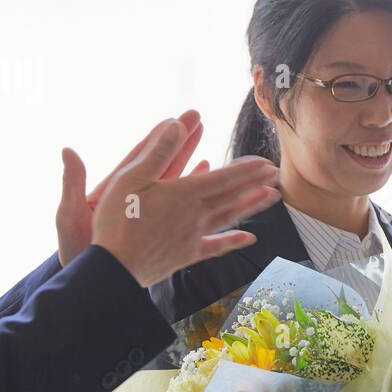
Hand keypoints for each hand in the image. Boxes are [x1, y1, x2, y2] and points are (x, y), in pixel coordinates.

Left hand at [57, 110, 206, 265]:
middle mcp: (137, 200)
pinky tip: (211, 196)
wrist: (90, 283)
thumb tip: (67, 149)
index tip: (176, 119)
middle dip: (182, 142)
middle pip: (164, 165)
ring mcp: (150, 217)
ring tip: (212, 154)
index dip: (160, 137)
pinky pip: (184, 216)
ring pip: (178, 188)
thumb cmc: (75, 251)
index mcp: (117, 190)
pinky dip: (198, 204)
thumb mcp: (70, 214)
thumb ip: (72, 182)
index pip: (143, 156)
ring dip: (194, 170)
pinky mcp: (160, 236)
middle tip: (200, 121)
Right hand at [90, 120, 281, 286]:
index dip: (246, 170)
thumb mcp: (131, 178)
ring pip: (230, 217)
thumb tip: (176, 124)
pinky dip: (233, 241)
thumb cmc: (118, 220)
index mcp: (184, 193)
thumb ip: (157, 151)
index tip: (266, 163)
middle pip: (232, 195)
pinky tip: (250, 238)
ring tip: (272, 197)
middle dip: (256, 183)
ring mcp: (194, 236)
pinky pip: (216, 246)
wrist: (114, 268)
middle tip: (276, 174)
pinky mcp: (187, 255)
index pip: (224, 178)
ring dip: (252, 206)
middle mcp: (196, 214)